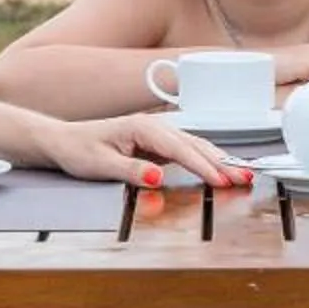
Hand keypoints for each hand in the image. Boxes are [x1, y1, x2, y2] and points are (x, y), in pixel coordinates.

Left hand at [45, 112, 257, 189]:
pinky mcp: (157, 144)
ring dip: (220, 160)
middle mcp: (154, 127)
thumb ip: (131, 170)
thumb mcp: (100, 165)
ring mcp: (157, 135)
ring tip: (243, 175)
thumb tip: (158, 176)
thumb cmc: (78, 150)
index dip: (202, 166)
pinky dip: (208, 160)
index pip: (180, 148)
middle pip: (195, 145)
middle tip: (246, 178)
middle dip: (222, 162)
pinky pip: (189, 151)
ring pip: (196, 146)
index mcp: (142, 127)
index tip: (220, 180)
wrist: (62, 141)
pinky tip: (221, 168)